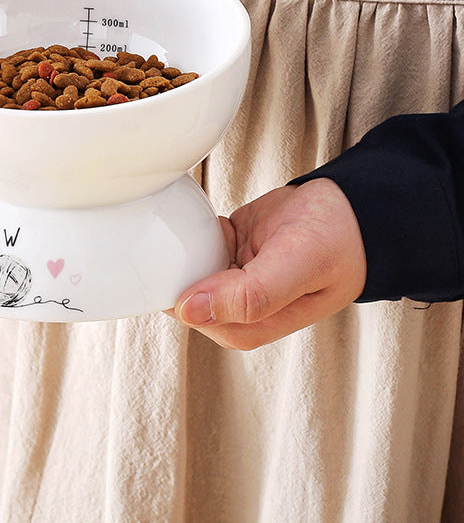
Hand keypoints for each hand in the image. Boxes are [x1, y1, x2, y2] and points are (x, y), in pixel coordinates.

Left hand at [174, 178, 366, 349]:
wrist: (351, 207)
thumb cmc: (336, 241)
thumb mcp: (297, 266)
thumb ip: (248, 295)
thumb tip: (190, 311)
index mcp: (253, 325)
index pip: (195, 317)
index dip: (181, 290)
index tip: (182, 261)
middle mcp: (239, 307)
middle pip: (186, 293)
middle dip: (183, 266)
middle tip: (206, 240)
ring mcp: (234, 278)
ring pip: (189, 269)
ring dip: (191, 248)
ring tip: (223, 233)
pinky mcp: (232, 252)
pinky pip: (199, 246)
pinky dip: (201, 232)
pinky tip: (225, 225)